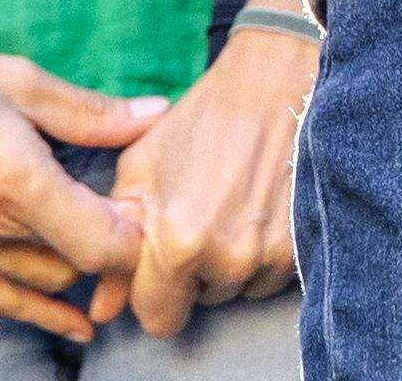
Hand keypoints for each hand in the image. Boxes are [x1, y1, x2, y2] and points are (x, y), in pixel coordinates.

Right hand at [0, 1, 156, 336]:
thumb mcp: (18, 78)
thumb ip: (89, 112)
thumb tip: (155, 115)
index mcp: (15, 179)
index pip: (101, 243)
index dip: (137, 236)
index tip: (145, 206)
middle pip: (77, 266)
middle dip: (114, 246)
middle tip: (129, 210)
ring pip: (43, 284)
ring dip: (78, 269)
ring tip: (102, 240)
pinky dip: (39, 312)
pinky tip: (73, 321)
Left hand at [112, 16, 310, 332]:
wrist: (276, 83)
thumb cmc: (201, 121)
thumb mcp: (139, 170)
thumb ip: (115, 240)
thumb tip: (100, 309)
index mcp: (177, 243)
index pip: (157, 319)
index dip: (152, 292)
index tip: (159, 264)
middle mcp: (227, 259)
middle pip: (199, 305)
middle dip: (192, 275)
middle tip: (199, 221)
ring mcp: (269, 256)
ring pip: (236, 292)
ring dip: (229, 266)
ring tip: (231, 211)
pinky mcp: (301, 247)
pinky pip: (269, 278)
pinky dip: (261, 256)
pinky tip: (258, 211)